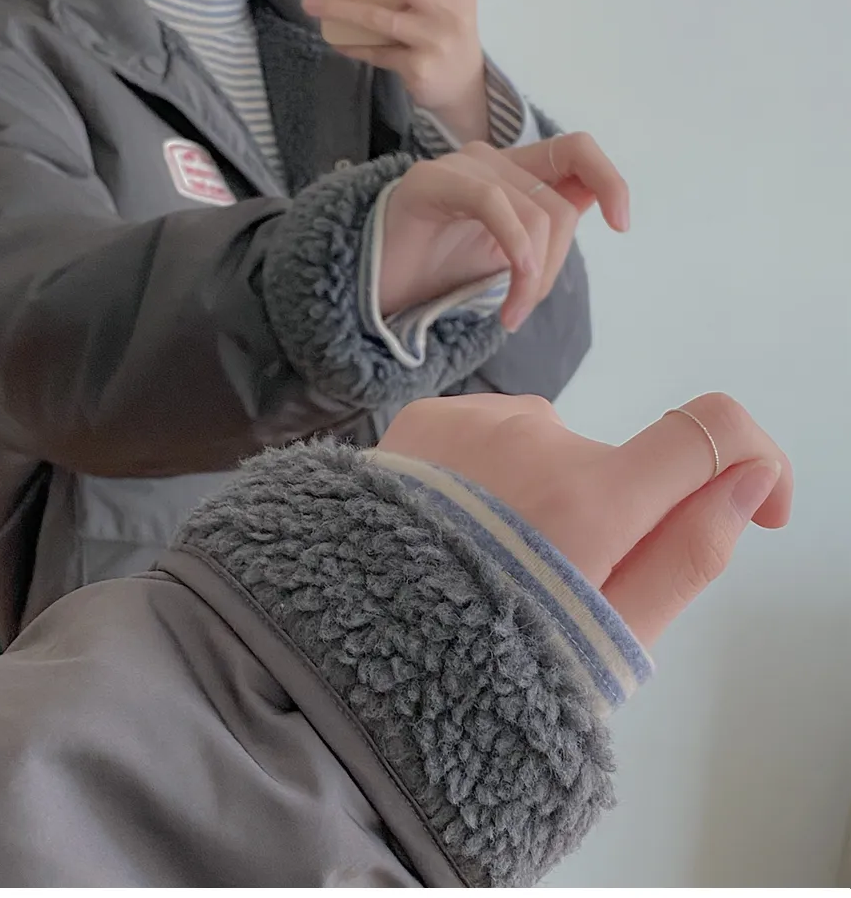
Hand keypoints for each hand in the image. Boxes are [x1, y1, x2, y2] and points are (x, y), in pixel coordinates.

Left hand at [302, 0, 485, 131]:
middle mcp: (448, 9)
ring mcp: (432, 39)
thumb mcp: (447, 1)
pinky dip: (352, 44)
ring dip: (340, 9)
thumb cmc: (448, 31)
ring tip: (311, 2)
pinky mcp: (417, 66)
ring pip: (378, 17)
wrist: (464, 87)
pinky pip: (375, 51)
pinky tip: (333, 37)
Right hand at [378, 131, 629, 332]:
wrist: (368, 287)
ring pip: (533, 213)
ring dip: (531, 278)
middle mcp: (491, 159)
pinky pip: (492, 202)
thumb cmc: (434, 271)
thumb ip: (544, 225)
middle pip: (558, 203)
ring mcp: (459, 166)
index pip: (577, 149)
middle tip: (522, 309)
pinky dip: (513, 254)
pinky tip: (503, 301)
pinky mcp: (429, 181)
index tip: (620, 224)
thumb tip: (595, 206)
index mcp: (514, 172)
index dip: (609, 179)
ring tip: (508, 314)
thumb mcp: (503, 252)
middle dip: (553, 267)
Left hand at [378, 390, 791, 649]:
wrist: (336, 663)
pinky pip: (487, 439)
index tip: (756, 508)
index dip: (751, 460)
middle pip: (616, 468)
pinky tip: (447, 542)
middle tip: (553, 604)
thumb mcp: (603, 645)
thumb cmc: (483, 673)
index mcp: (592, 502)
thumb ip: (686, 556)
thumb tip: (752, 477)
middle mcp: (537, 439)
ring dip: (541, 502)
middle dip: (610, 524)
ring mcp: (474, 420)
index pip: (711, 431)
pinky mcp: (423, 419)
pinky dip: (488, 482)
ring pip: (548, 454)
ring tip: (485, 579)